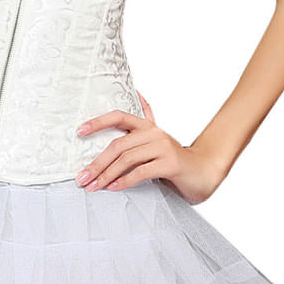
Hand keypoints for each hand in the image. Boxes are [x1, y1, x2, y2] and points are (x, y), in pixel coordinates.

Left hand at [74, 90, 220, 204]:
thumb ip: (143, 124)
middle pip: (118, 144)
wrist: (204, 171)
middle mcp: (154, 133)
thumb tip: (135, 96)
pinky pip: (141, 172)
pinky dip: (124, 181)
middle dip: (96, 163)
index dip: (98, 122)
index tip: (79, 131)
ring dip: (106, 175)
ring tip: (93, 186)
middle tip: (82, 178)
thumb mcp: (156, 141)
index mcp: (147, 126)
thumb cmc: (174, 160)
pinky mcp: (170, 163)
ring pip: (127, 159)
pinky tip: (113, 188)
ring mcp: (163, 147)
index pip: (119, 116)